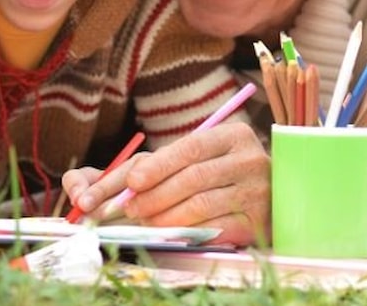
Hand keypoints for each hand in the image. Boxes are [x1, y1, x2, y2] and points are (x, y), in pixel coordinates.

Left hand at [65, 122, 270, 245]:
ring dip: (165, 215)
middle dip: (154, 195)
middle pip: (192, 178)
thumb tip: (97, 182)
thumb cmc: (216, 175)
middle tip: (129, 208)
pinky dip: (187, 231)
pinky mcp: (258, 221)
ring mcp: (258, 191)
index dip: (156, 166)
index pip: (187, 149)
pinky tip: (170, 232)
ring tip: (144, 221)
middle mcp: (250, 159)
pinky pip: (216, 228)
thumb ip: (150, 165)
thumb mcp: (191, 158)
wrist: (269, 197)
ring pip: (201, 204)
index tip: (130, 182)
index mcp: (231, 134)